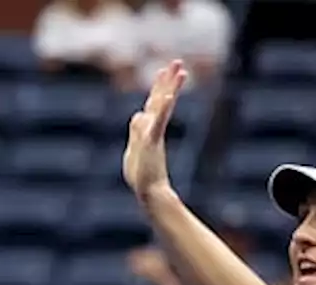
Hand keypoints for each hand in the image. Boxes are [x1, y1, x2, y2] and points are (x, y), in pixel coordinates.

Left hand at [123, 61, 187, 200]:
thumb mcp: (134, 146)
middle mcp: (153, 127)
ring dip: (170, 88)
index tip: (162, 71)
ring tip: (181, 72)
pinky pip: (157, 123)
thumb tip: (137, 114)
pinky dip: (161, 111)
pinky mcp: (152, 141)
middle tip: (178, 62)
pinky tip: (166, 98)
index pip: (154, 102)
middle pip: (161, 98)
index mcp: (148, 128)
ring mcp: (153, 133)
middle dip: (169, 80)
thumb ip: (136, 130)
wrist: (147, 190)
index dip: (159, 86)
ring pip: (162, 106)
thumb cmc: (141, 173)